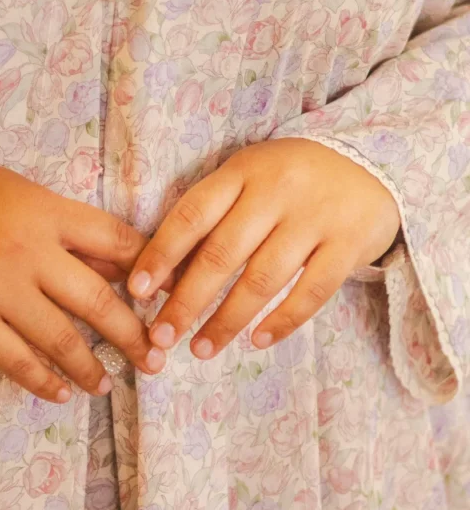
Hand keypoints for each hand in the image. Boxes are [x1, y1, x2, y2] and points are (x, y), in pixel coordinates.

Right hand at [0, 165, 165, 401]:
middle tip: (155, 357)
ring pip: (61, 338)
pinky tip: (62, 392)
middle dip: (133, 334)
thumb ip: (61, 224)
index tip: (166, 296)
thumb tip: (113, 259)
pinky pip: (17, 360)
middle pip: (98, 299)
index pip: (114, 240)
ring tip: (107, 384)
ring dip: (91, 367)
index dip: (146, 271)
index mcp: (43, 213)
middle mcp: (28, 252)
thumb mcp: (11, 191)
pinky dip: (44, 380)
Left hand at [127, 138, 400, 358]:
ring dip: (227, 320)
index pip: (192, 215)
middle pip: (222, 254)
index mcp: (242, 172)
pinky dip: (281, 321)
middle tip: (161, 336)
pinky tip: (256, 341)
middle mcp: (277, 192)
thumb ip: (214, 217)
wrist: (373, 160)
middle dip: (186, 301)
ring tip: (201, 348)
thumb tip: (165, 277)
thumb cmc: (292, 179)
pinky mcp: (349, 244)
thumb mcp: (250, 178)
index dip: (161, 255)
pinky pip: (311, 292)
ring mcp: (315, 218)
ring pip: (262, 279)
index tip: (136, 292)